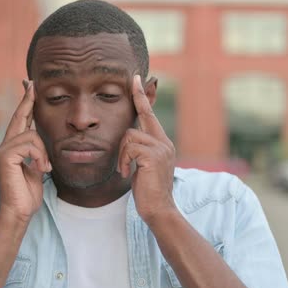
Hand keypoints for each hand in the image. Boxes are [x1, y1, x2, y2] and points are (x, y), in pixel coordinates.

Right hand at [0, 80, 51, 223]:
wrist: (18, 212)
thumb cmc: (27, 195)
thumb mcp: (37, 170)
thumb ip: (37, 155)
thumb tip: (42, 144)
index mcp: (14, 148)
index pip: (21, 121)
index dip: (26, 104)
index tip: (31, 87)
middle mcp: (6, 146)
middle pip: (19, 117)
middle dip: (27, 100)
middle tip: (31, 83)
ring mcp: (3, 150)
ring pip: (32, 136)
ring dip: (44, 153)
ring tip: (45, 169)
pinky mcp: (5, 156)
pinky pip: (30, 145)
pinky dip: (40, 157)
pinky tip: (40, 170)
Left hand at [118, 75, 176, 223]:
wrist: (158, 209)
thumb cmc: (147, 190)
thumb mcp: (143, 165)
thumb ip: (139, 150)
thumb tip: (128, 139)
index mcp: (162, 143)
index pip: (150, 114)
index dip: (142, 96)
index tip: (136, 78)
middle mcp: (164, 142)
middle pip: (141, 118)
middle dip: (132, 115)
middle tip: (129, 112)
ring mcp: (161, 148)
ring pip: (129, 136)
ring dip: (122, 154)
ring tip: (126, 170)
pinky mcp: (153, 155)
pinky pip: (129, 148)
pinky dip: (124, 161)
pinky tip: (127, 173)